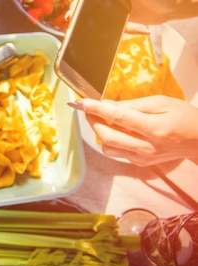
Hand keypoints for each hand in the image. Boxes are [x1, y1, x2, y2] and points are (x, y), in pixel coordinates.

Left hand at [70, 96, 197, 165]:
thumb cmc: (184, 117)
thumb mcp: (162, 103)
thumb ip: (133, 105)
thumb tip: (107, 105)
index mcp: (155, 128)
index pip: (117, 117)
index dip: (95, 108)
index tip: (80, 102)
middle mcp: (147, 147)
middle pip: (107, 136)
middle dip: (92, 120)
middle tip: (89, 108)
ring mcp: (143, 158)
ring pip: (107, 148)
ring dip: (100, 132)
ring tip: (104, 118)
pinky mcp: (140, 163)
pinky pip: (116, 153)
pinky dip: (110, 140)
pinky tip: (116, 129)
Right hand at [75, 0, 178, 24]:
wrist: (171, 7)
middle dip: (76, 2)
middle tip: (75, 12)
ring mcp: (108, 2)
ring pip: (87, 10)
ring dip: (82, 18)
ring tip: (78, 24)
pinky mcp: (113, 17)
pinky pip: (105, 24)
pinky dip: (118, 29)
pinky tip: (132, 28)